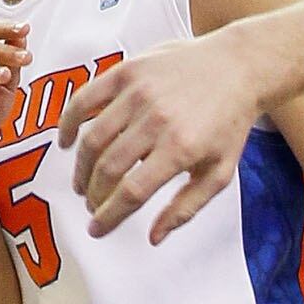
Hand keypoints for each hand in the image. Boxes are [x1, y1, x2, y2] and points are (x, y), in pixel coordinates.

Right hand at [60, 28, 262, 240]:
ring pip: (93, 138)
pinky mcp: (128, 71)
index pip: (132, 192)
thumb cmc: (230, 122)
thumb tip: (154, 237)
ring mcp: (139, 92)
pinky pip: (86, 98)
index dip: (109, 216)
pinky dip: (68, 122)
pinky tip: (66, 141)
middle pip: (109, 168)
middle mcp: (157, 119)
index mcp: (182, 147)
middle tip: (92, 205)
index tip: (97, 229)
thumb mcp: (219, 172)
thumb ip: (186, 207)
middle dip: (94, 195)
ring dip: (81, 168)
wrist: (238, 66)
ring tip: (82, 182)